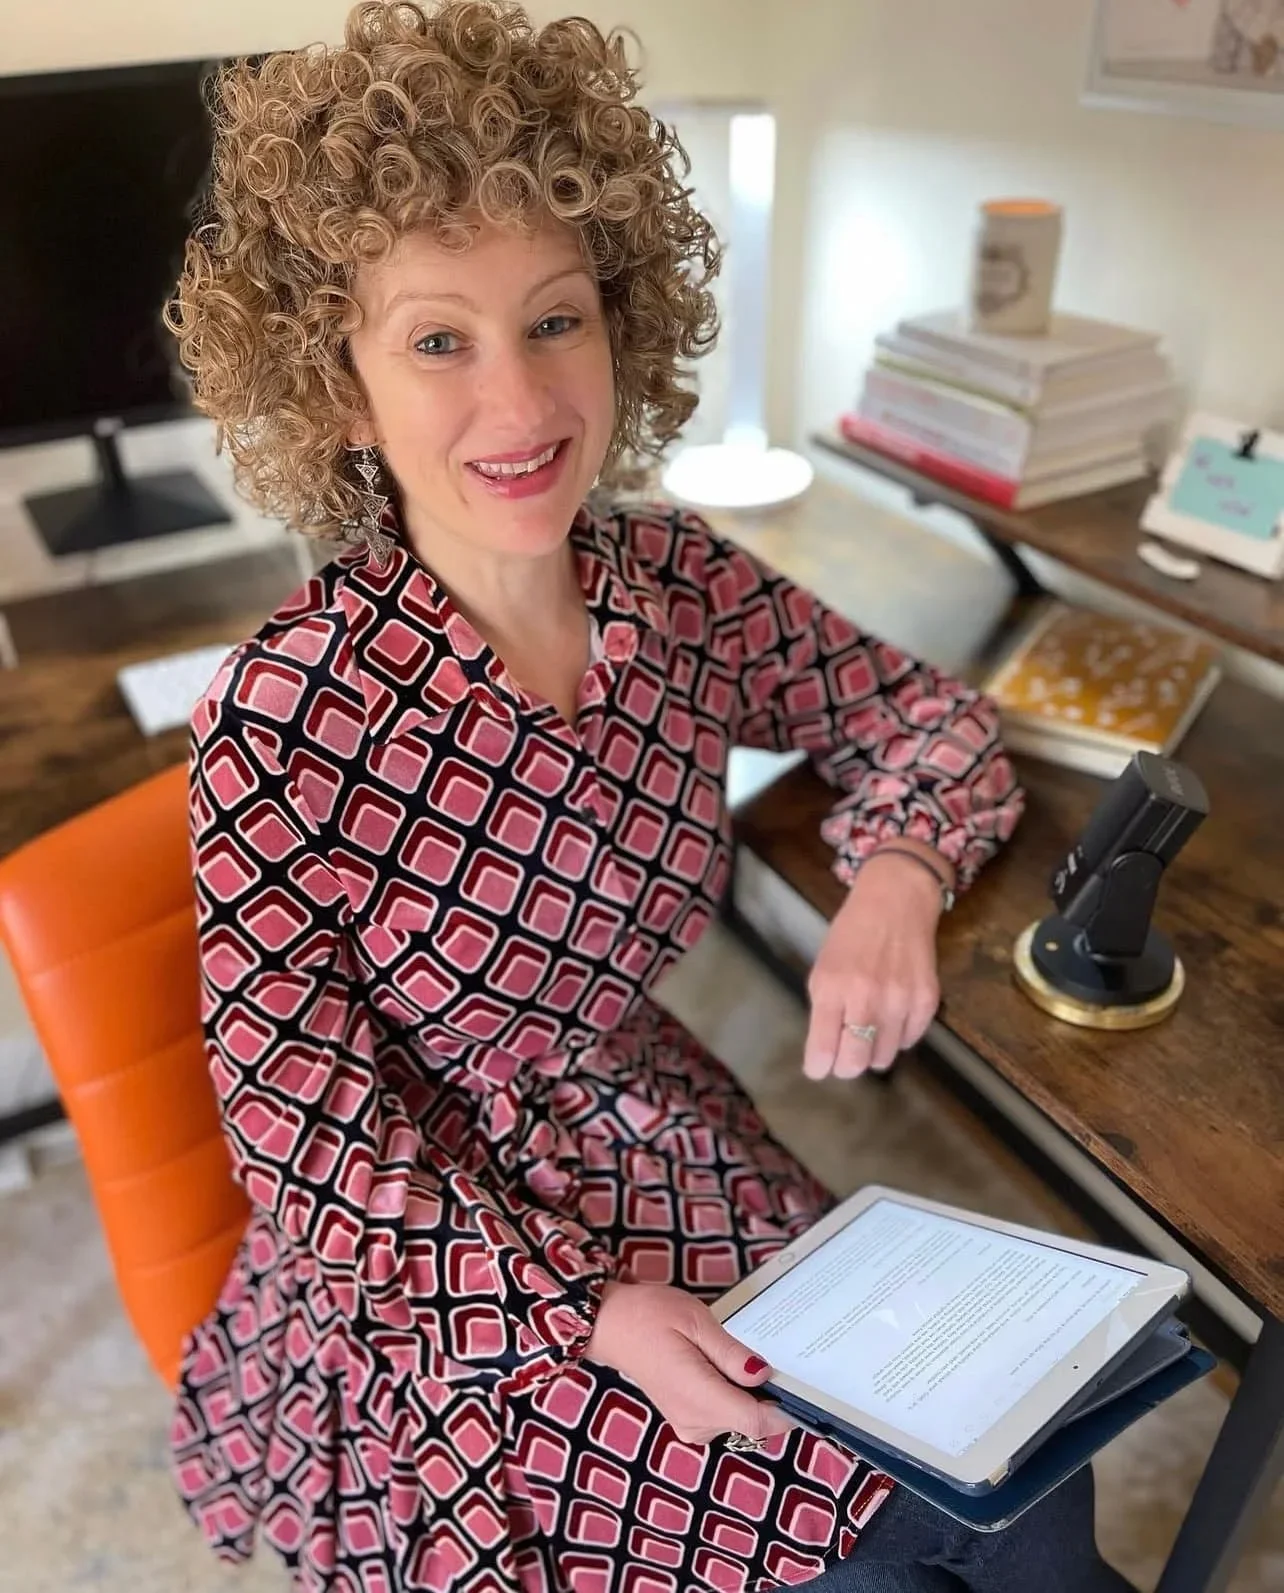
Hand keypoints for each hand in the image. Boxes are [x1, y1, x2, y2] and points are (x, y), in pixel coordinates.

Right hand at [584, 1281, 796, 1445]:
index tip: (800, 1390)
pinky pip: (725, 1416)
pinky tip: (721, 1367)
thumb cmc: (650, 1316)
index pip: (756, 1423)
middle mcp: (695, 1421)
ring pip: (741, 1421)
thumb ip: (731, 1353)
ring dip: (749, 1394)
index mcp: (697, 1396)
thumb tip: (763, 1374)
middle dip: (768, 1396)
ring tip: (731, 1356)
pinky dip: (734, 1396)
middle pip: (753, 1423)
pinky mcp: (688, 1422)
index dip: (785, 1411)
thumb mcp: (696, 1321)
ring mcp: (690, 1426)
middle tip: (761, 1357)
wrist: (612, 1325)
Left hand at [803, 847, 944, 1078]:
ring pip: (884, 1057)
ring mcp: (900, 1000)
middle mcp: (866, 998)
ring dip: (873, 1051)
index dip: (818, 1067)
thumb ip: (823, 1010)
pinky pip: (910, 1040)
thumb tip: (824, 1053)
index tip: (818, 1068)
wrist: (896, 901)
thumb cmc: (851, 933)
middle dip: (846, 1066)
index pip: (823, 1050)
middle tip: (845, 1055)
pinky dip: (898, 1036)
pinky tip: (892, 1016)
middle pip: (856, 1063)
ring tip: (870, 1029)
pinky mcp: (927, 1000)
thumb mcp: (823, 967)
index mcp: (832, 987)